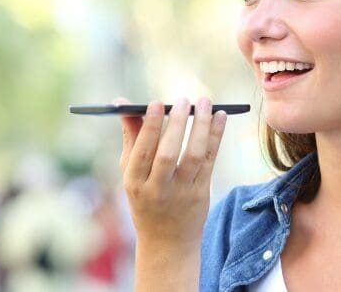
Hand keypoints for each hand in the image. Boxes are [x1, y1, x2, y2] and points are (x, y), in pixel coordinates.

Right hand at [117, 97, 226, 247]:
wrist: (167, 241)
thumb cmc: (146, 197)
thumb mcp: (132, 172)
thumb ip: (131, 136)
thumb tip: (121, 102)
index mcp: (134, 182)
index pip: (142, 152)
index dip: (149, 126)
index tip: (157, 102)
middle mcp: (157, 189)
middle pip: (167, 154)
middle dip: (176, 124)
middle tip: (183, 99)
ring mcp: (181, 193)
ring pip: (193, 156)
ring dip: (200, 126)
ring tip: (204, 102)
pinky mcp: (201, 194)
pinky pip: (209, 160)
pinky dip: (215, 136)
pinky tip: (220, 117)